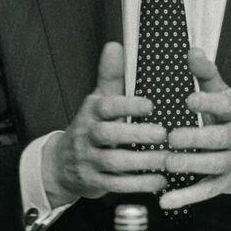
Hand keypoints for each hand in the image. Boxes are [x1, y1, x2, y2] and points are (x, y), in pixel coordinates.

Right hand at [44, 42, 170, 203]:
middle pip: (108, 134)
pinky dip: (139, 184)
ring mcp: (89, 159)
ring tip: (168, 159)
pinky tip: (160, 181)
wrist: (62, 164)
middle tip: (164, 134)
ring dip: (142, 162)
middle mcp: (87, 135)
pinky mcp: (94, 181)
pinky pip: (117, 184)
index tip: (151, 105)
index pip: (106, 106)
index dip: (127, 105)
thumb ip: (110, 76)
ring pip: (114, 162)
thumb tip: (115, 45)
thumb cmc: (90, 127)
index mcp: (91, 112)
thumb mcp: (98, 101)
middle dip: (136, 135)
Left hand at [160, 48, 230, 209]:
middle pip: (219, 139)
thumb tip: (192, 50)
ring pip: (213, 166)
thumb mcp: (224, 95)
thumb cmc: (230, 119)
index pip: (225, 105)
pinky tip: (165, 200)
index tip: (187, 99)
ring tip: (166, 162)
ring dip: (189, 165)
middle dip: (196, 139)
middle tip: (171, 137)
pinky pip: (206, 191)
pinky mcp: (225, 184)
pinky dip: (186, 197)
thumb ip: (206, 76)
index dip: (207, 103)